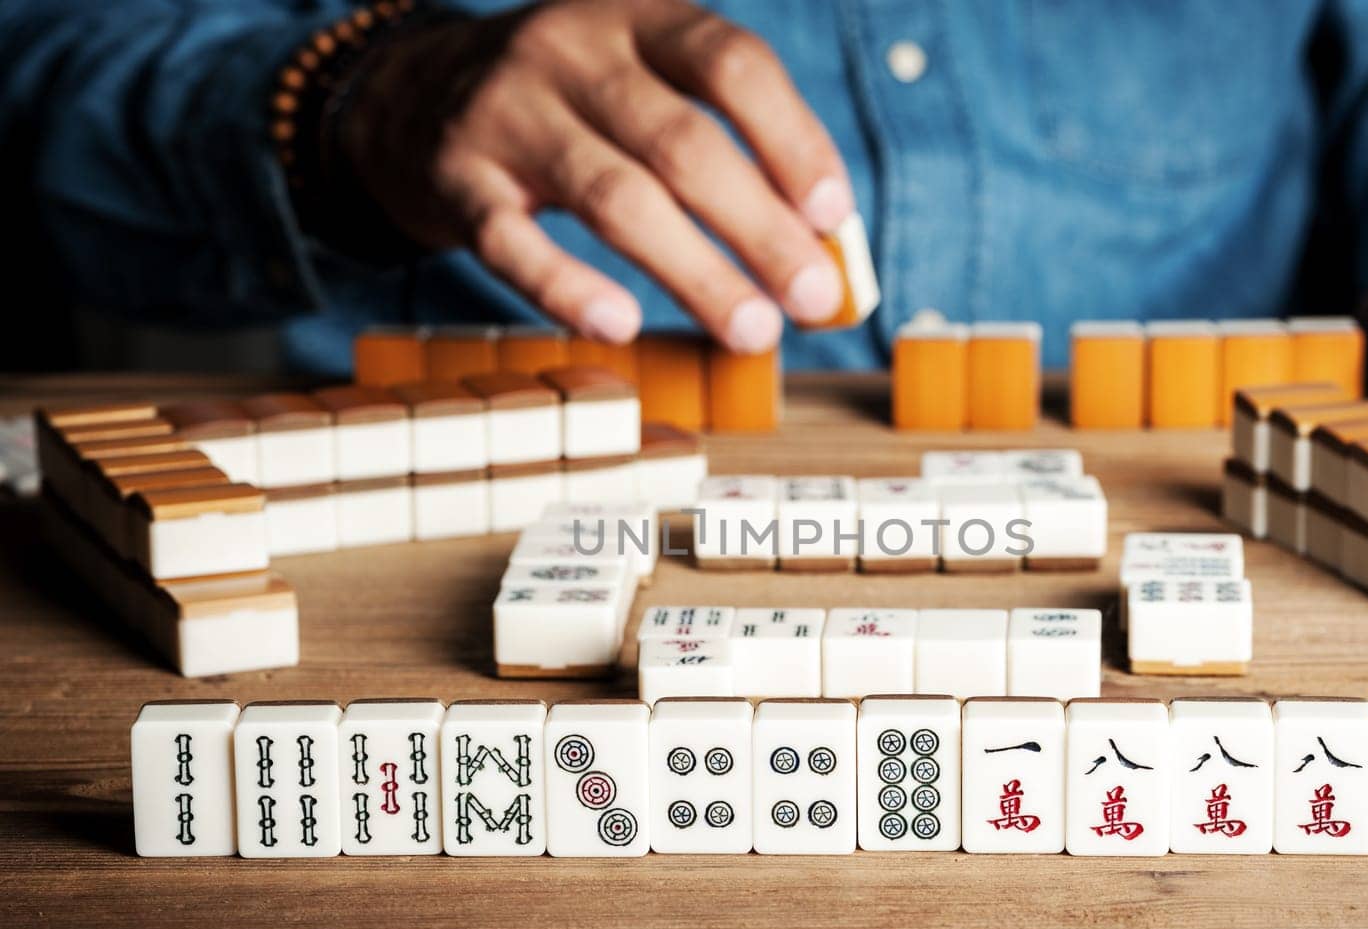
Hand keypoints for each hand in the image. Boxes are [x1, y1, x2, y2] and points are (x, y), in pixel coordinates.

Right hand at [338, 0, 853, 350]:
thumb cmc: (570, 105)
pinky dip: (567, 286)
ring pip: (613, 196)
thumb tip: (818, 243)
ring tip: (752, 330)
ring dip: (694, 271)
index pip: (731, 64)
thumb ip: (724, 142)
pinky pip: (513, 241)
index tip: (833, 215)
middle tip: (813, 298)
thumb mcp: (640, 83)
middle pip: (682, 142)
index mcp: (636, 19)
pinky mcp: (456, 181)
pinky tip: (620, 325)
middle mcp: (571, 53)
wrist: (408, 91)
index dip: (792, 139)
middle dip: (759, 227)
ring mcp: (507, 114)